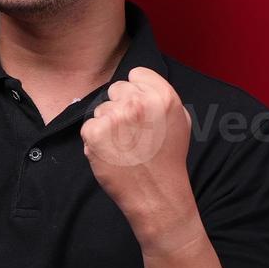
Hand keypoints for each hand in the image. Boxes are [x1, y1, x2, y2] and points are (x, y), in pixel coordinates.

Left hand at [81, 66, 197, 247]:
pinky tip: (111, 153)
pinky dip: (95, 140)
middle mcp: (139, 102)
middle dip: (120, 106)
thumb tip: (141, 83)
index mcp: (163, 96)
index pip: (136, 74)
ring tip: (124, 146)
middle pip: (116, 89)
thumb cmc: (167, 159)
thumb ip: (161, 97)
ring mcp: (115, 117)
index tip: (139, 109)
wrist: (156, 194)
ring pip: (101, 109)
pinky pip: (88, 126)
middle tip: (131, 132)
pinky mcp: (96, 133)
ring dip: (108, 125)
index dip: (136, 91)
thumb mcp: (180, 120)